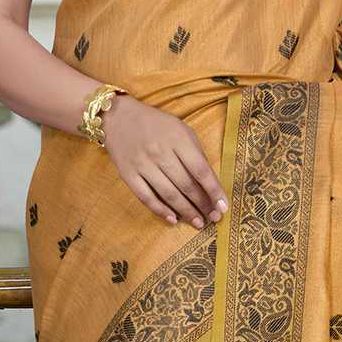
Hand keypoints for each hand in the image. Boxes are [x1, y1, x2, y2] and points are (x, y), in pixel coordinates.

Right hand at [101, 95, 227, 228]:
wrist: (118, 118)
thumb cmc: (156, 125)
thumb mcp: (181, 129)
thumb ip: (195, 153)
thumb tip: (209, 182)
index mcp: (177, 139)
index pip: (200, 170)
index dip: (214, 191)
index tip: (223, 206)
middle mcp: (160, 152)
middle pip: (186, 185)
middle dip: (203, 204)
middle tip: (214, 218)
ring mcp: (143, 165)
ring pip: (169, 194)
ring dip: (186, 211)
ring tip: (198, 222)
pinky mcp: (128, 175)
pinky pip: (146, 197)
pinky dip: (161, 210)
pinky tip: (174, 219)